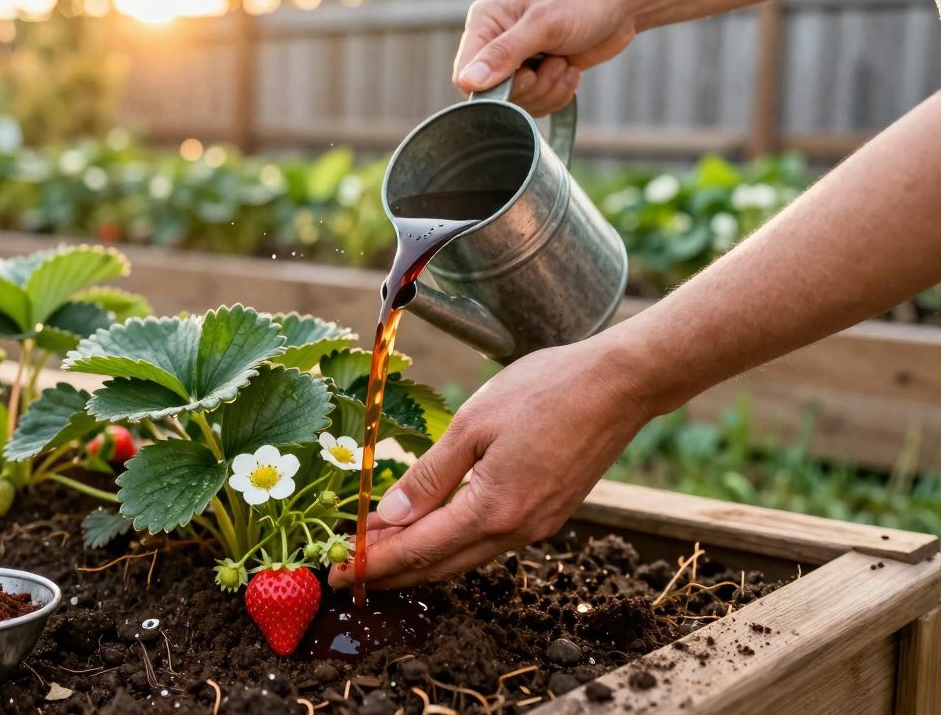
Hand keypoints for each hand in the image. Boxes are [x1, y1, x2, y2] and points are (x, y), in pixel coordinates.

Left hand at [329, 336, 651, 590]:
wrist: (620, 384)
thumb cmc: (545, 391)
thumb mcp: (474, 424)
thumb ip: (430, 475)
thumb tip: (390, 515)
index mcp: (493, 510)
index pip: (419, 549)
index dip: (374, 563)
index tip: (337, 571)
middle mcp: (517, 531)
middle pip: (440, 565)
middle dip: (390, 572)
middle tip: (346, 573)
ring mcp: (538, 527)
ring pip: (465, 557)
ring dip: (421, 560)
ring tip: (380, 556)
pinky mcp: (550, 515)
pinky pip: (489, 542)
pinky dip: (452, 543)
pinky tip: (432, 531)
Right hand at [453, 0, 640, 114]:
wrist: (620, 7)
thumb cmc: (584, 1)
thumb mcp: (543, 24)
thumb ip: (505, 53)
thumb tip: (468, 82)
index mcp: (485, 22)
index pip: (465, 75)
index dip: (493, 88)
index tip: (527, 76)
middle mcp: (494, 44)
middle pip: (493, 96)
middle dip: (530, 89)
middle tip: (553, 64)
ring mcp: (516, 63)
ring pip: (517, 104)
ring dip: (548, 91)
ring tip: (564, 63)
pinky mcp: (536, 77)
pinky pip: (536, 105)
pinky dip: (557, 95)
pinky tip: (570, 71)